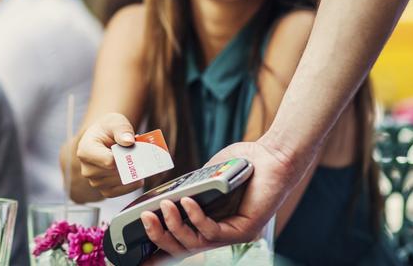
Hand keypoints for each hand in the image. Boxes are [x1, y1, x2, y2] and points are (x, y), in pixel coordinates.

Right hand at [76, 113, 144, 197]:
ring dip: (131, 174)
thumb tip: (129, 141)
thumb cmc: (108, 129)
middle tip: (140, 154)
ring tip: (136, 161)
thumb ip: (122, 129)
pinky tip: (137, 175)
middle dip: (130, 164)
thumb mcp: (116, 122)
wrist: (104, 137)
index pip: (108, 161)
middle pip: (115, 173)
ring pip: (118, 183)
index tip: (133, 147)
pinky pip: (119, 192)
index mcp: (85, 150)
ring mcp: (94, 181)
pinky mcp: (103, 189)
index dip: (124, 157)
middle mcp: (87, 168)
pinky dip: (130, 185)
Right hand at [141, 136, 306, 254]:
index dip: (159, 252)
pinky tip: (186, 201)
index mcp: (210, 226)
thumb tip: (162, 198)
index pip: (181, 245)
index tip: (139, 258)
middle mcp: (221, 236)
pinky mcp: (244, 231)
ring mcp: (233, 236)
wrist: (273, 156)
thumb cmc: (242, 164)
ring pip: (195, 243)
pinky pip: (213, 231)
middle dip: (159, 236)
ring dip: (174, 225)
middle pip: (183, 248)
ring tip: (163, 206)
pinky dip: (196, 217)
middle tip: (144, 218)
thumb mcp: (206, 179)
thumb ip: (188, 191)